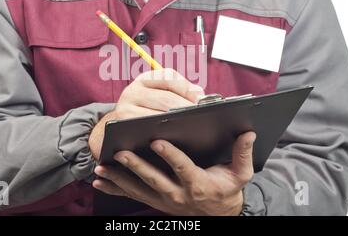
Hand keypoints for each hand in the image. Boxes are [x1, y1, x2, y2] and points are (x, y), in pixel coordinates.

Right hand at [89, 69, 204, 159]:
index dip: (188, 89)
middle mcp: (132, 91)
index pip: (169, 77)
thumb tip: (201, 98)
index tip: (201, 101)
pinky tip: (175, 138)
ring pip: (158, 116)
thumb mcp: (161, 95)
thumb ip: (183, 92)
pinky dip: (162, 134)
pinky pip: (147, 130)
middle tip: (203, 119)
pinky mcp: (122, 126)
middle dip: (186, 109)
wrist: (120, 127)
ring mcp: (124, 109)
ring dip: (177, 123)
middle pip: (166, 99)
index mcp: (145, 79)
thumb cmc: (149, 110)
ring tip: (192, 128)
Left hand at [93, 132, 255, 215]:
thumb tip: (248, 132)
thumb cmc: (227, 190)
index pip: (183, 169)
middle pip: (154, 180)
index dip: (171, 156)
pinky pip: (132, 196)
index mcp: (198, 185)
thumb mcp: (240, 174)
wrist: (219, 214)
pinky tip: (99, 182)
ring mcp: (164, 200)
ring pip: (138, 189)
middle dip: (137, 166)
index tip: (157, 140)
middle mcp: (178, 195)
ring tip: (102, 168)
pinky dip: (115, 189)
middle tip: (122, 153)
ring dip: (119, 178)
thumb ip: (243, 153)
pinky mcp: (155, 201)